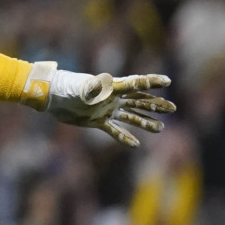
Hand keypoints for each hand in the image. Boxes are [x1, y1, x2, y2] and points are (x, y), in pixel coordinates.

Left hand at [41, 65, 175, 146]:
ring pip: (130, 116)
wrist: (52, 98)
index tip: (168, 80)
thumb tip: (123, 82)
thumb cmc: (69, 89)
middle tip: (172, 108)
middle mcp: (112, 99)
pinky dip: (124, 137)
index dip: (152, 81)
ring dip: (145, 121)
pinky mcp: (96, 121)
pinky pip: (114, 130)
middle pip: (138, 101)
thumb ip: (104, 86)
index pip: (136, 84)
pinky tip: (135, 144)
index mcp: (112, 88)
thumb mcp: (89, 88)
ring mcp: (105, 110)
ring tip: (160, 128)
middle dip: (156, 105)